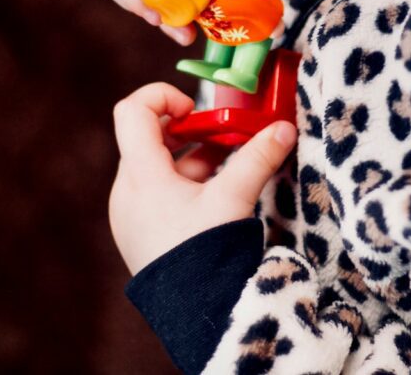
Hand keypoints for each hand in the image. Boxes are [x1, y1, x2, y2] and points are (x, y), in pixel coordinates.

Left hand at [108, 82, 296, 274]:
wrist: (193, 313)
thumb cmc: (205, 254)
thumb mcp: (234, 198)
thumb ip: (258, 157)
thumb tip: (283, 128)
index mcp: (140, 176)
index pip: (132, 110)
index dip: (162, 96)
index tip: (195, 110)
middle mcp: (126, 191)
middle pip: (148, 137)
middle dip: (190, 130)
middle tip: (222, 135)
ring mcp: (130, 212)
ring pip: (157, 166)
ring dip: (193, 157)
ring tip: (230, 165)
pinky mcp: (140, 230)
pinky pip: (158, 191)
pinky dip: (186, 182)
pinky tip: (217, 196)